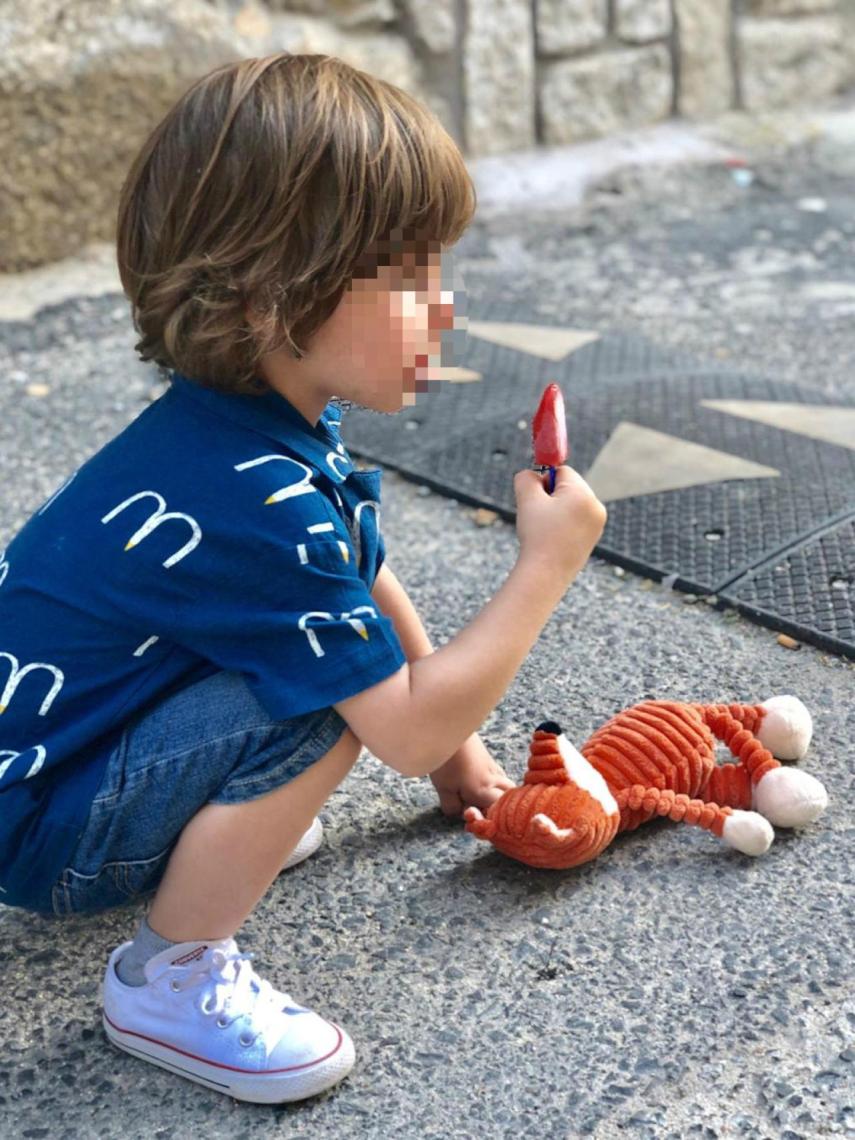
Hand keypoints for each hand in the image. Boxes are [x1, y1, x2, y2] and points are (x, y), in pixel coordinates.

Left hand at [429, 735, 515, 817]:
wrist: (448, 726)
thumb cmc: (445, 760)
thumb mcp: (443, 788)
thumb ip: (452, 805)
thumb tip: (459, 813)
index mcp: (482, 791)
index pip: (497, 811)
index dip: (491, 818)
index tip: (479, 818)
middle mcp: (492, 779)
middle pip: (508, 795)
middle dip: (501, 805)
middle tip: (485, 809)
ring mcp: (491, 765)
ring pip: (505, 782)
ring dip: (500, 791)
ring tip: (483, 795)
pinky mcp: (486, 755)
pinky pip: (498, 771)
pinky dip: (495, 778)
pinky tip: (480, 778)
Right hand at [514, 465, 606, 581]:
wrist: (545, 574)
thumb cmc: (536, 536)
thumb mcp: (526, 500)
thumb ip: (526, 478)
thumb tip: (531, 474)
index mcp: (583, 494)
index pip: (563, 471)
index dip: (544, 481)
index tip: (534, 497)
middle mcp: (596, 506)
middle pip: (570, 487)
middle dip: (551, 495)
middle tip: (539, 515)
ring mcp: (597, 524)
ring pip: (572, 504)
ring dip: (556, 510)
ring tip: (546, 529)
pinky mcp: (593, 538)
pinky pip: (576, 520)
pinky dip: (563, 524)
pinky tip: (553, 538)